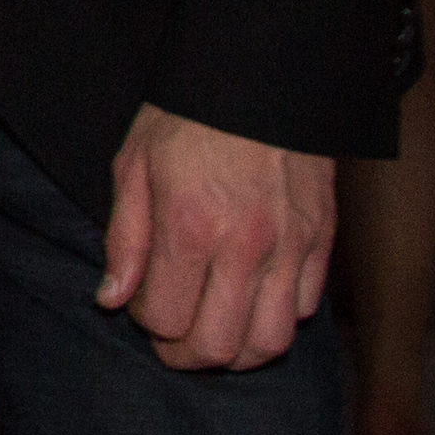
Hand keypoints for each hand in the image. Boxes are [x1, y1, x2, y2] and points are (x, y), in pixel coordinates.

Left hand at [94, 102, 334, 368]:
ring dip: (237, 352)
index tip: (141, 305)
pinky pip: (305, 310)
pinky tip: (252, 302)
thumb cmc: (186, 120)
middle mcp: (245, 247)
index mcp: (190, 226)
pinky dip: (277, 320)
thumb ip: (124, 240)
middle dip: (187, 355)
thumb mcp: (133, 166)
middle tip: (173, 342)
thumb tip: (111, 300)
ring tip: (214, 333)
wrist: (260, 79)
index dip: (146, 323)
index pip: (165, 318)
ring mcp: (291, 248)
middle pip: (219, 346)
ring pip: (271, 341)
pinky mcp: (323, 243)